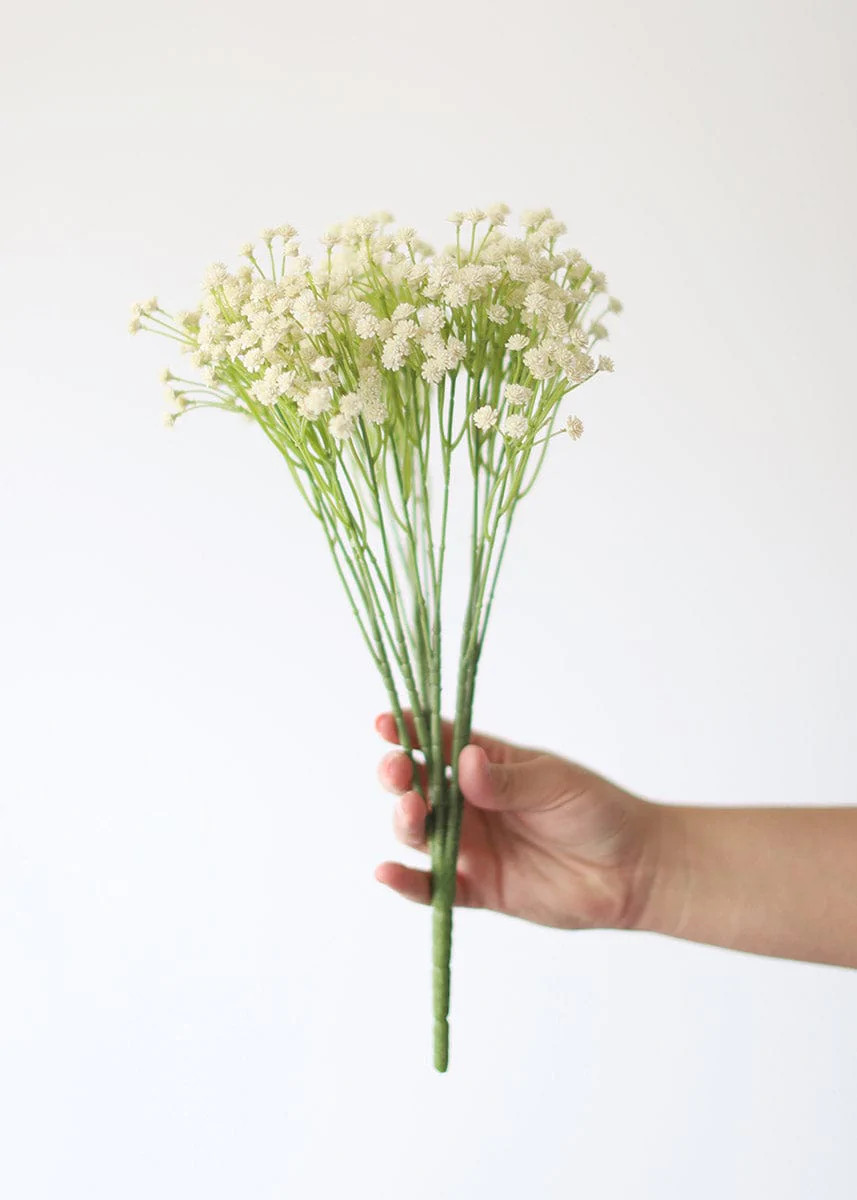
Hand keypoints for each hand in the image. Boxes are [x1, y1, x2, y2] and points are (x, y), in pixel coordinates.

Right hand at [373, 712, 660, 930]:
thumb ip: (508, 780)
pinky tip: (387, 872)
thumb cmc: (598, 811)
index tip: (385, 724)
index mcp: (487, 764)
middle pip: (417, 786)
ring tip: (411, 813)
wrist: (633, 871)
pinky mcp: (477, 888)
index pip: (438, 742)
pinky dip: (406, 883)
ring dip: (404, 821)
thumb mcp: (555, 783)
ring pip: (418, 833)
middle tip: (398, 772)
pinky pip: (433, 887)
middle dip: (398, 776)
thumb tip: (464, 763)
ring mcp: (471, 846)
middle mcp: (469, 803)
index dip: (408, 731)